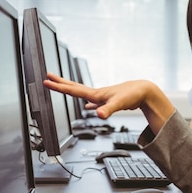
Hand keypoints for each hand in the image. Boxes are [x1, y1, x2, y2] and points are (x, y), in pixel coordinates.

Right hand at [43, 73, 174, 132]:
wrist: (143, 91)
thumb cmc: (133, 95)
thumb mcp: (119, 104)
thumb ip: (108, 110)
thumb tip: (99, 115)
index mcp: (96, 94)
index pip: (73, 90)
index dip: (59, 87)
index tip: (47, 81)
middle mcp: (97, 94)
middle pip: (75, 87)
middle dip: (61, 83)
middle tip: (48, 77)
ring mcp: (102, 97)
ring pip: (83, 93)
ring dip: (72, 91)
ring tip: (62, 87)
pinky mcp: (109, 101)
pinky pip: (94, 102)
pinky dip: (89, 104)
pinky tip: (88, 107)